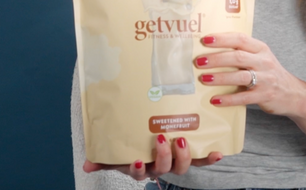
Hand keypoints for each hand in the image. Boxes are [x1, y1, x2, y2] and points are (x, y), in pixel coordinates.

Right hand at [82, 134, 222, 180]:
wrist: (148, 134)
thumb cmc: (132, 143)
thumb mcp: (116, 150)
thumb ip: (102, 157)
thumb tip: (87, 164)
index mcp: (140, 165)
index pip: (138, 172)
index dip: (137, 169)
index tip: (136, 160)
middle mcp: (158, 166)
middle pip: (163, 169)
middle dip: (163, 156)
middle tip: (161, 139)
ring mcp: (174, 161)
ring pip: (181, 166)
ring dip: (183, 155)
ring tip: (182, 139)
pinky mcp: (189, 154)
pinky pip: (200, 159)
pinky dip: (209, 158)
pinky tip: (218, 152)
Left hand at [196, 33, 305, 115]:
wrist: (294, 94)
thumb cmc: (270, 74)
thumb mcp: (260, 58)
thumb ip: (242, 53)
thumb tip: (210, 52)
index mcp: (261, 49)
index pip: (240, 39)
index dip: (222, 38)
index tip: (205, 39)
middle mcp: (264, 61)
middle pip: (237, 57)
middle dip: (216, 58)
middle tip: (199, 61)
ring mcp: (266, 79)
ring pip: (240, 76)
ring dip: (220, 77)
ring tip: (204, 79)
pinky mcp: (265, 96)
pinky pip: (244, 97)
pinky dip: (228, 99)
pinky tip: (215, 100)